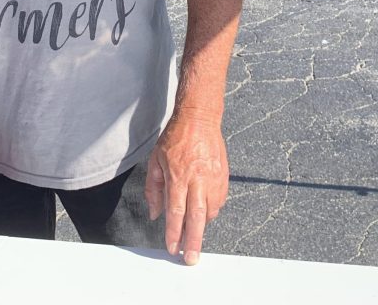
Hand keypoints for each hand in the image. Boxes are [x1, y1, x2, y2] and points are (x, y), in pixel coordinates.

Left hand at [144, 108, 228, 264]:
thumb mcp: (156, 160)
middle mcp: (197, 179)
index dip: (173, 232)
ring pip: (210, 210)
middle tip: (190, 259)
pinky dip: (212, 210)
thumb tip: (155, 213)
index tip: (172, 247)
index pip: (175, 211)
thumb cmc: (175, 138)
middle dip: (193, 241)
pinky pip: (219, 200)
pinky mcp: (223, 175)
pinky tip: (205, 212)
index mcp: (178, 175)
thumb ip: (154, 188)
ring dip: (202, 225)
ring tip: (194, 233)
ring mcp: (213, 177)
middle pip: (196, 217)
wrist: (199, 118)